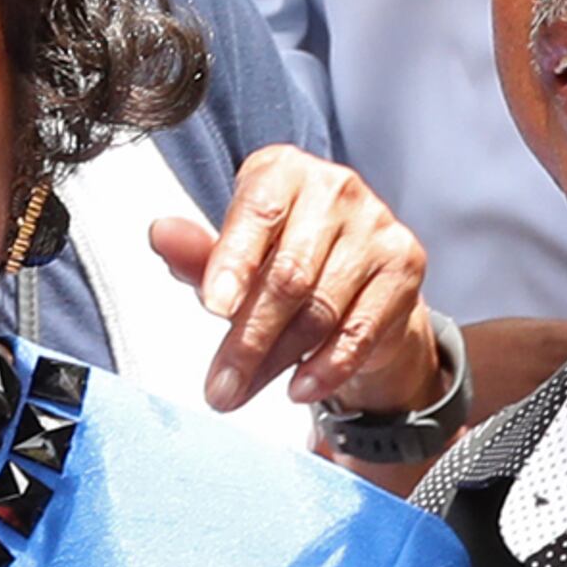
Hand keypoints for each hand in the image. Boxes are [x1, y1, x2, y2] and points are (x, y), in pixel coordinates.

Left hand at [151, 146, 448, 414]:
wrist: (355, 282)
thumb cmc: (277, 261)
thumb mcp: (232, 258)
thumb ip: (198, 253)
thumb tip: (160, 232)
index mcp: (285, 171)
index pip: (259, 210)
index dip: (235, 259)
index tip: (214, 306)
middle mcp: (336, 187)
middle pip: (289, 274)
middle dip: (248, 339)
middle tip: (217, 389)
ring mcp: (376, 224)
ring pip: (321, 308)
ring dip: (276, 362)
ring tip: (240, 394)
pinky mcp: (406, 264)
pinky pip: (361, 329)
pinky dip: (326, 367)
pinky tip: (298, 389)